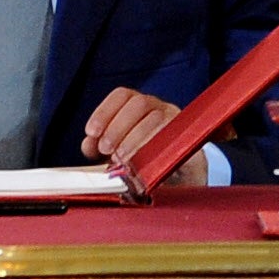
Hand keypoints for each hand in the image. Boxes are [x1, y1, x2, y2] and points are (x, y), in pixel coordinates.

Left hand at [83, 86, 207, 184]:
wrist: (181, 182)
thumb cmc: (147, 164)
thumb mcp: (118, 154)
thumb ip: (100, 147)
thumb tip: (89, 145)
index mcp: (139, 107)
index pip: (122, 95)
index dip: (104, 111)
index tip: (91, 132)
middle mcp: (159, 108)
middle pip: (138, 104)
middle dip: (117, 127)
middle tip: (106, 150)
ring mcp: (176, 121)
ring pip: (156, 119)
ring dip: (134, 139)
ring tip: (121, 159)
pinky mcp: (190, 138)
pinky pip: (174, 137)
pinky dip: (154, 150)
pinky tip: (143, 164)